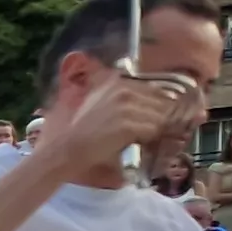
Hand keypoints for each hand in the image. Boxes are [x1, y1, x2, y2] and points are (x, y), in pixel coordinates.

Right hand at [47, 63, 206, 172]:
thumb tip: (156, 100)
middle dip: (162, 118)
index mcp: (118, 82)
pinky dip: (150, 138)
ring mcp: (126, 107)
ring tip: (143, 138)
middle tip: (152, 131)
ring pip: (159, 118)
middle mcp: (123, 90)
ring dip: (156, 130)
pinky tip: (138, 142)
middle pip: (161, 103)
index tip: (162, 117)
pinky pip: (153, 131)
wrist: (69, 148)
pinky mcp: (128, 125)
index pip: (154, 91)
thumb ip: (126, 98)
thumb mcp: (102, 104)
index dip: (161, 106)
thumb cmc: (85, 130)